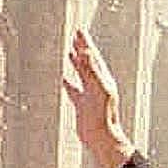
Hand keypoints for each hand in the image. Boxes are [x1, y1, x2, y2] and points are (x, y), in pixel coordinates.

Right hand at [62, 31, 134, 167]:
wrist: (101, 137)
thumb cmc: (103, 116)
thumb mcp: (99, 89)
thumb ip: (92, 71)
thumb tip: (87, 52)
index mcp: (103, 78)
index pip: (93, 55)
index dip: (86, 43)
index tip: (79, 30)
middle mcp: (97, 84)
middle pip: (88, 61)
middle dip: (81, 47)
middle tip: (75, 35)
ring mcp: (89, 94)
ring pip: (81, 74)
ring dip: (76, 62)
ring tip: (70, 51)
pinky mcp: (82, 104)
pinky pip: (73, 89)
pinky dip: (68, 82)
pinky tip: (63, 78)